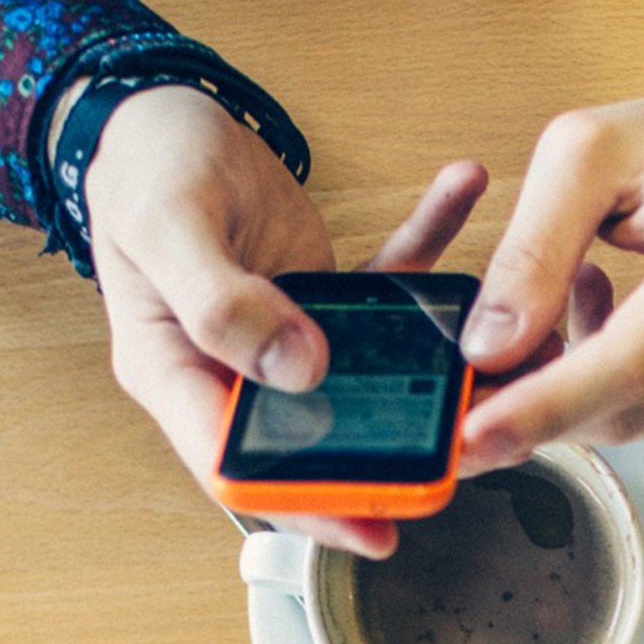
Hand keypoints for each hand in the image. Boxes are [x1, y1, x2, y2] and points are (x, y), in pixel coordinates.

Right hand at [80, 86, 486, 555]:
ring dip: (428, 367)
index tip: (373, 529)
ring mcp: (282, 339)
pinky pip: (381, 290)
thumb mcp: (169, 226)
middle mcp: (233, 371)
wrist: (153, 115)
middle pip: (315, 442)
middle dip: (388, 460)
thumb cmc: (143, 167)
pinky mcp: (319, 300)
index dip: (305, 509)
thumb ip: (221, 303)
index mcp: (175, 373)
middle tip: (461, 466)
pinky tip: (462, 196)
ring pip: (365, 378)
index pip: (238, 470)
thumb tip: (296, 370)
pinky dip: (424, 250)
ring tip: (500, 349)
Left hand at [458, 47, 643, 468]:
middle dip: (539, 409)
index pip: (630, 362)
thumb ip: (532, 248)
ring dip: (574, 392)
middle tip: (474, 386)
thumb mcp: (587, 153)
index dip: (545, 406)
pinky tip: (615, 329)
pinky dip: (613, 392)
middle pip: (627, 409)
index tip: (474, 435)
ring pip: (636, 425)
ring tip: (566, 306)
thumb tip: (488, 348)